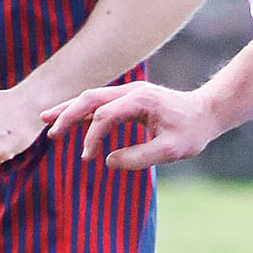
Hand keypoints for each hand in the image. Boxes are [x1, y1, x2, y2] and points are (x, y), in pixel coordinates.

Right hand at [48, 81, 216, 170]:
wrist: (206, 113)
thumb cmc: (192, 132)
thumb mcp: (172, 150)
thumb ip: (140, 157)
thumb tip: (109, 161)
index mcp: (141, 100)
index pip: (105, 115)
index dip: (92, 136)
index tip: (89, 157)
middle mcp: (131, 91)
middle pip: (90, 98)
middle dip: (68, 114)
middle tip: (51, 132)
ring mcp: (128, 93)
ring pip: (91, 97)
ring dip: (69, 109)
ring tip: (45, 120)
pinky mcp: (127, 100)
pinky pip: (99, 103)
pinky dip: (81, 111)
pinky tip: (66, 120)